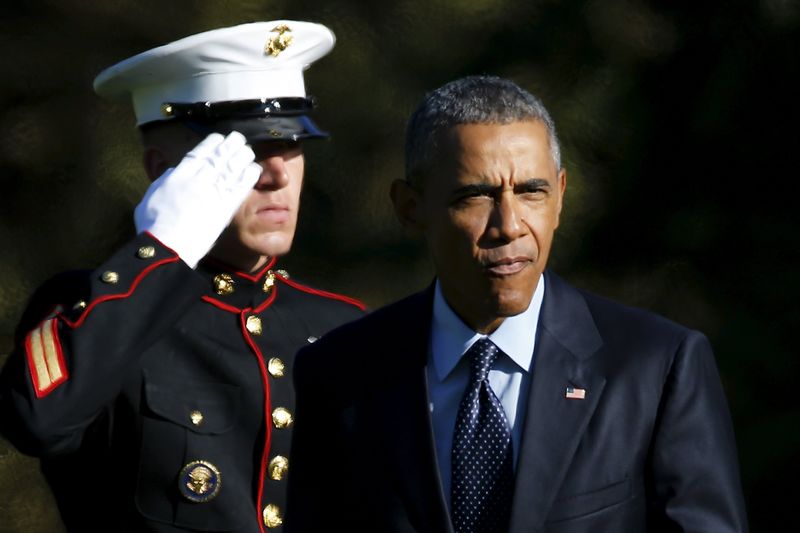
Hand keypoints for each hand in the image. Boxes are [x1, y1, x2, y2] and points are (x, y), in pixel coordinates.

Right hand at [134, 132, 260, 267]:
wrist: (169, 246)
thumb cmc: (154, 225)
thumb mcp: (153, 195)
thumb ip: (166, 180)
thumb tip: (175, 171)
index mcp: (179, 174)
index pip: (199, 152)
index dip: (211, 143)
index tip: (219, 138)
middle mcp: (199, 179)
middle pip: (219, 157)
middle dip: (230, 146)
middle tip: (238, 139)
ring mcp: (214, 192)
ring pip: (233, 168)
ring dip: (242, 157)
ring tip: (248, 151)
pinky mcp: (226, 207)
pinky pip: (241, 187)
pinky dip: (248, 176)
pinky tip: (254, 169)